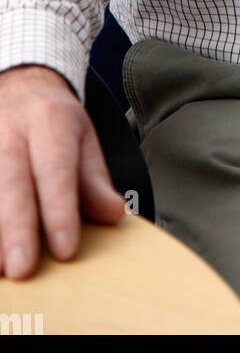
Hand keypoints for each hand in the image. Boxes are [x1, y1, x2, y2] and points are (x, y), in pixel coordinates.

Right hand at [0, 64, 125, 279]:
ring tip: (1, 269)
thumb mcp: (83, 137)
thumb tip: (114, 212)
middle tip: (23, 268)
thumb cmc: (53, 119)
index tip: (65, 248)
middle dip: (16, 227)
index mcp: (50, 120)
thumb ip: (95, 180)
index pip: (56, 167)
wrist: (19, 83)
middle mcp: (11, 130)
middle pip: (11, 180)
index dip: (60, 209)